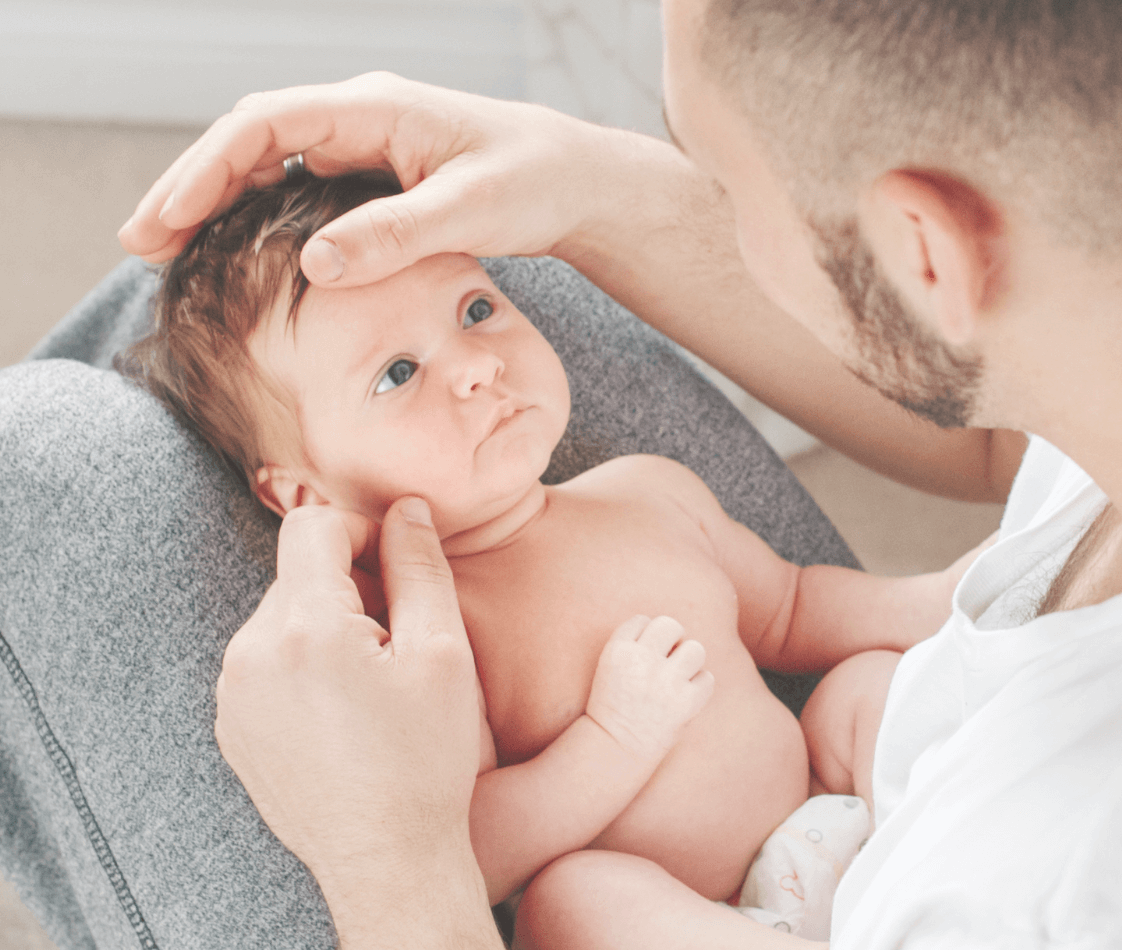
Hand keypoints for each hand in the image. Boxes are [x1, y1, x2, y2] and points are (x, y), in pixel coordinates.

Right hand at [117, 71, 641, 286]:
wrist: (576, 180)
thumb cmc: (534, 182)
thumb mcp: (471, 211)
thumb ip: (396, 235)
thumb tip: (314, 265)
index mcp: (374, 108)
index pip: (264, 124)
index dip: (205, 170)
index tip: (164, 220)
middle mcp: (358, 115)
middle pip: (249, 139)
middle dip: (191, 187)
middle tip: (141, 246)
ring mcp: (362, 142)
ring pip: (267, 162)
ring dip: (217, 202)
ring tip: (169, 253)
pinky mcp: (373, 172)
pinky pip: (297, 185)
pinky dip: (259, 215)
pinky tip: (236, 254)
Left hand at [214, 497, 483, 898]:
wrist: (386, 860)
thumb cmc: (424, 759)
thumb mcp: (443, 653)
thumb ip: (421, 566)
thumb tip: (406, 508)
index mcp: (305, 629)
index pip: (313, 526)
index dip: (362, 531)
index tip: (399, 568)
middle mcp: (250, 654)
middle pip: (297, 574)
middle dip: (348, 586)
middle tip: (399, 638)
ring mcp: (232, 695)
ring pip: (281, 618)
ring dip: (325, 627)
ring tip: (372, 683)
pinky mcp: (231, 727)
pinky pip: (265, 664)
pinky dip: (302, 667)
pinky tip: (344, 711)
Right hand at [584, 615, 714, 762]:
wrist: (615, 749)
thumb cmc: (614, 706)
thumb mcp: (609, 668)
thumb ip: (636, 645)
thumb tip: (675, 633)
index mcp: (617, 650)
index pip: (642, 620)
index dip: (646, 636)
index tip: (644, 654)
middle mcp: (641, 661)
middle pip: (670, 625)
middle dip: (672, 639)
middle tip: (667, 659)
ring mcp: (665, 681)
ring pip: (695, 648)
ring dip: (690, 661)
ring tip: (678, 677)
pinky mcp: (686, 703)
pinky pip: (707, 678)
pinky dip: (700, 687)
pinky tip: (685, 696)